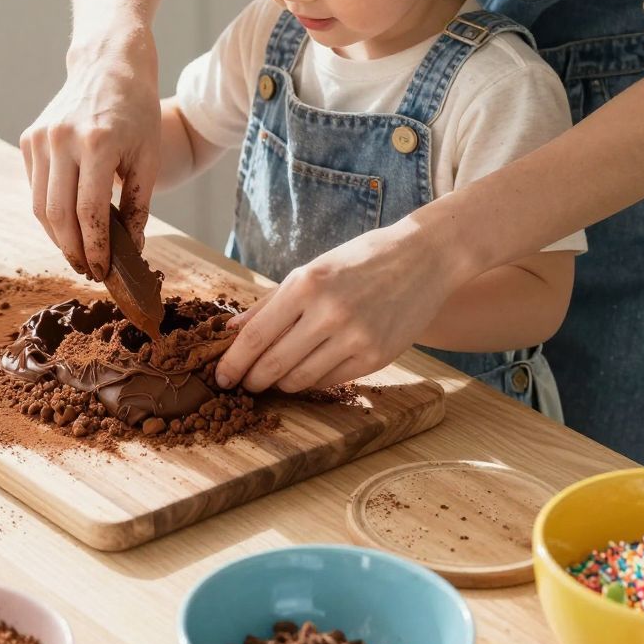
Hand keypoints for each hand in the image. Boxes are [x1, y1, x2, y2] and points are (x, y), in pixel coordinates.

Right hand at [20, 32, 160, 279]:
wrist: (108, 65)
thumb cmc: (136, 111)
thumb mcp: (148, 157)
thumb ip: (137, 206)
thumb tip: (131, 250)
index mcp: (96, 144)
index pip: (89, 212)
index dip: (95, 248)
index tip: (102, 270)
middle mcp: (61, 140)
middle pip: (58, 215)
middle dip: (73, 249)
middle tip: (87, 269)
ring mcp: (40, 138)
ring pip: (40, 205)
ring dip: (57, 236)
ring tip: (77, 252)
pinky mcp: (29, 138)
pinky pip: (35, 187)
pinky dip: (49, 211)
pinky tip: (67, 223)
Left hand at [215, 216, 460, 392]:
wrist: (423, 258)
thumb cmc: (360, 261)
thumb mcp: (311, 271)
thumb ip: (270, 303)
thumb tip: (231, 332)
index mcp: (306, 284)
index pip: (255, 336)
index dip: (232, 362)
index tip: (220, 377)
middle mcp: (329, 312)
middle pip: (273, 365)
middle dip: (251, 380)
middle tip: (244, 384)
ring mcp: (355, 337)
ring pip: (300, 380)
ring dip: (281, 384)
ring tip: (275, 377)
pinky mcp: (376, 357)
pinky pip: (330, 381)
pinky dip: (312, 381)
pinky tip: (308, 371)